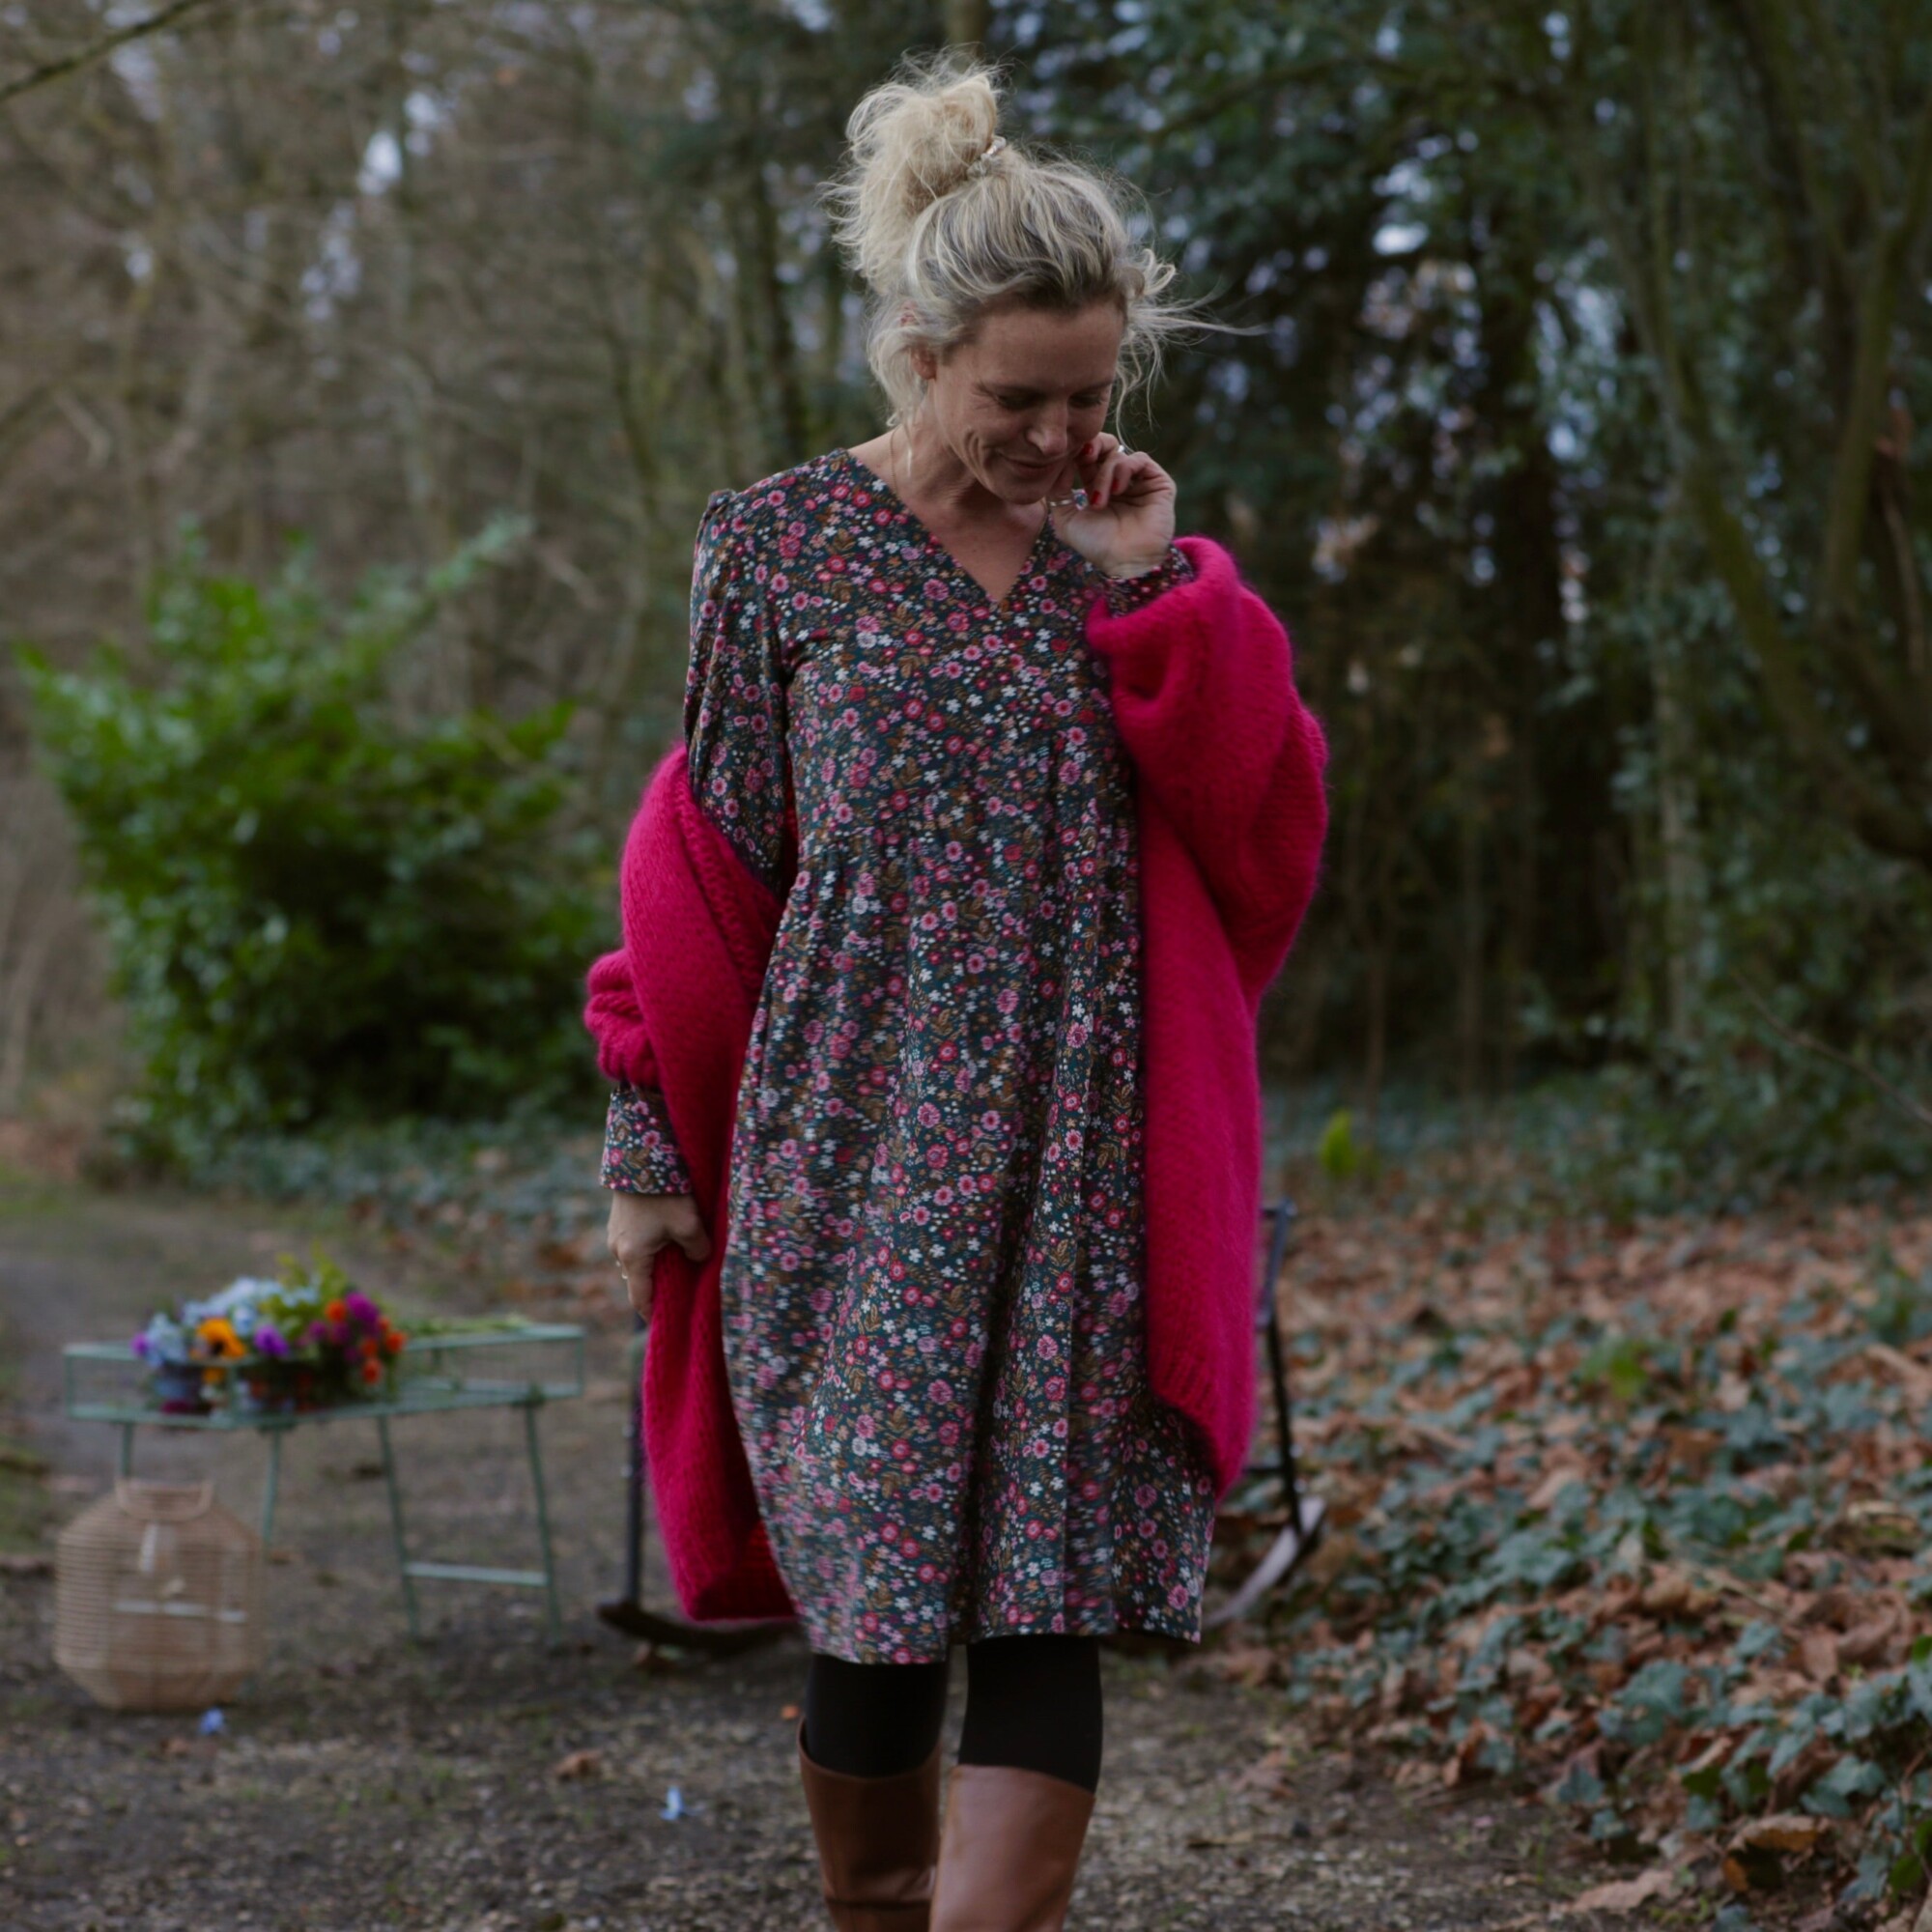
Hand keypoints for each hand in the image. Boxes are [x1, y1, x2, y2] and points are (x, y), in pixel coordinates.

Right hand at [606, 1190, 711, 1323]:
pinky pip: (633, 1245)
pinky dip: (648, 1250)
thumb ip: (697, 1248)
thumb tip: (700, 1259)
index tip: (664, 1325)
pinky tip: (666, 1240)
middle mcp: (617, 1249)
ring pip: (635, 1261)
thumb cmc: (664, 1194)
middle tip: (678, 1293)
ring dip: (653, 1266)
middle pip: (638, 1280)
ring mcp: (615, 1234)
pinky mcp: (619, 1220)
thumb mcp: (688, 1224)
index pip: (640, 1298)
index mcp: (633, 1257)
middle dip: (656, 1289)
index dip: (653, 1314)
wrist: (639, 1156)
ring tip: (676, 1264)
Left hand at [1041, 433, 1175, 575]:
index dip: (1077, 451)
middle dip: (1092, 446)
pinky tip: (1118, 490)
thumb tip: (1060, 464)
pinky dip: (1125, 469)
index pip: (1087, 456)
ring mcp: (1138, 481)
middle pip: (1105, 446)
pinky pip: (1139, 459)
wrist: (1125, 561)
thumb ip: (1058, 491)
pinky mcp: (1157, 482)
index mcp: (1097, 487)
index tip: (1067, 455)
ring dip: (1105, 474)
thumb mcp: (1066, 520)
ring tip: (1100, 501)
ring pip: (1119, 455)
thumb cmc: (1096, 545)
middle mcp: (1118, 481)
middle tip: (1084, 456)